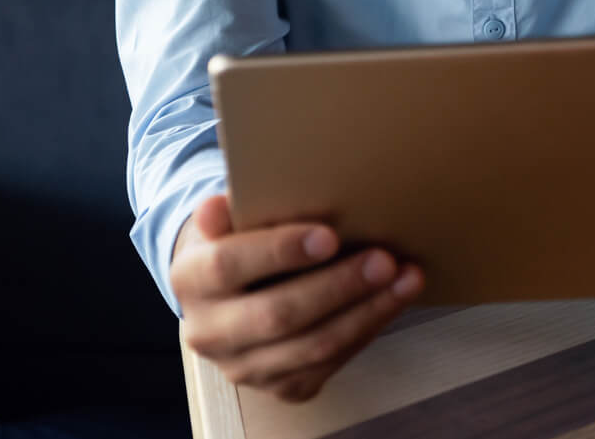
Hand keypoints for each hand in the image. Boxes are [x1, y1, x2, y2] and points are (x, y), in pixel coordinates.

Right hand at [173, 193, 423, 402]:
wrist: (225, 295)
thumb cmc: (235, 241)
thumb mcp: (224, 217)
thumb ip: (225, 211)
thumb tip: (218, 206)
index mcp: (189, 280)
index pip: (228, 266)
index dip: (279, 251)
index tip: (329, 235)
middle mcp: (209, 332)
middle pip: (278, 314)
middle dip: (338, 286)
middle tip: (384, 259)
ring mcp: (244, 367)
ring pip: (313, 346)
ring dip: (367, 312)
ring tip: (405, 278)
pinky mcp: (278, 387)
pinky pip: (330, 365)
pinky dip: (366, 330)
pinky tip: (392, 301)